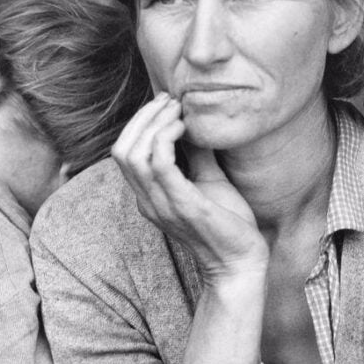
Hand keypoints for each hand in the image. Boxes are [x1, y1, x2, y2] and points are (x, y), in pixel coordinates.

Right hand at [112, 93, 267, 280]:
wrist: (241, 262)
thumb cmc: (227, 224)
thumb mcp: (209, 180)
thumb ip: (197, 154)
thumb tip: (195, 122)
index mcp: (149, 196)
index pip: (123, 153)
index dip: (139, 122)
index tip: (166, 104)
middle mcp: (148, 201)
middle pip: (121, 150)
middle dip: (143, 117)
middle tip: (170, 101)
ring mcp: (162, 205)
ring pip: (134, 154)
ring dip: (154, 123)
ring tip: (178, 111)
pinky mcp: (182, 206)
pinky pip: (160, 165)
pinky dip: (167, 138)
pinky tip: (185, 128)